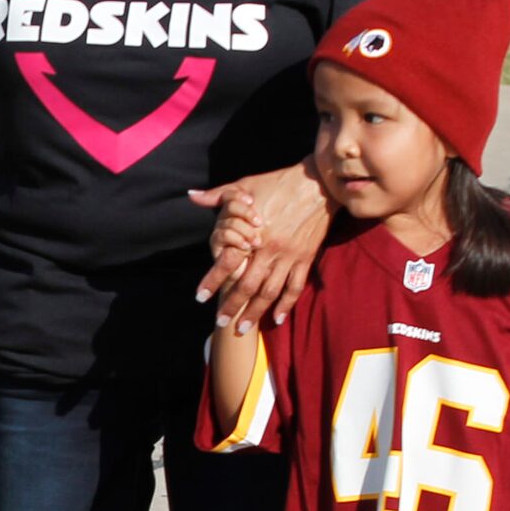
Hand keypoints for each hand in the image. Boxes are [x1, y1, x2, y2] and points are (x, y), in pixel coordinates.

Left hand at [191, 161, 327, 327]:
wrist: (317, 183)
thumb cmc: (278, 183)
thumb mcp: (246, 185)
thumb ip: (218, 195)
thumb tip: (192, 196)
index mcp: (252, 234)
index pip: (227, 263)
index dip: (212, 281)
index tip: (200, 297)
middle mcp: (270, 250)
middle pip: (248, 286)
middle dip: (233, 306)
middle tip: (220, 322)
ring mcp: (289, 256)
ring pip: (270, 292)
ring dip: (256, 312)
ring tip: (243, 328)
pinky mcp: (305, 259)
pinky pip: (295, 287)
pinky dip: (286, 304)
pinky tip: (276, 318)